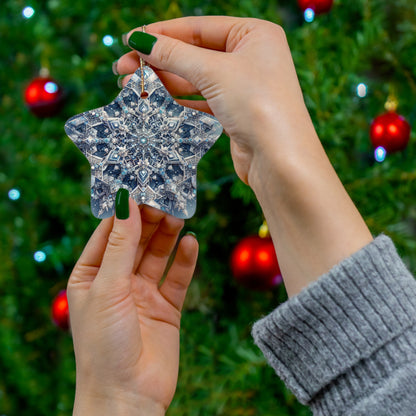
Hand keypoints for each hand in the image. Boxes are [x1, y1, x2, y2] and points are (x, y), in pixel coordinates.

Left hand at [67, 200, 197, 414]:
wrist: (128, 396)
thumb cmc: (104, 344)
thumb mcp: (108, 287)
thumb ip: (120, 244)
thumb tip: (125, 202)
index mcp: (92, 276)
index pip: (109, 233)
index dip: (124, 211)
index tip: (140, 187)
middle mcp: (117, 281)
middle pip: (136, 241)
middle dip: (149, 220)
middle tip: (165, 200)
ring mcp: (143, 294)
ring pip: (158, 255)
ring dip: (168, 235)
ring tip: (179, 215)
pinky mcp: (166, 307)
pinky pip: (177, 277)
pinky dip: (185, 260)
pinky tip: (191, 243)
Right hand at [116, 16, 371, 295]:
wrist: (280, 160)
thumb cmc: (258, 105)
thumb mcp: (214, 72)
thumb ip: (175, 54)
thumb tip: (140, 40)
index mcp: (253, 34)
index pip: (198, 27)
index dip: (161, 34)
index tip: (129, 41)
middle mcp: (250, 57)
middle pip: (194, 53)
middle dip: (157, 61)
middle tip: (123, 69)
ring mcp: (243, 86)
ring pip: (195, 78)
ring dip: (164, 82)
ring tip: (131, 86)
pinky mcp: (235, 111)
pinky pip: (201, 99)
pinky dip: (178, 100)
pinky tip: (154, 101)